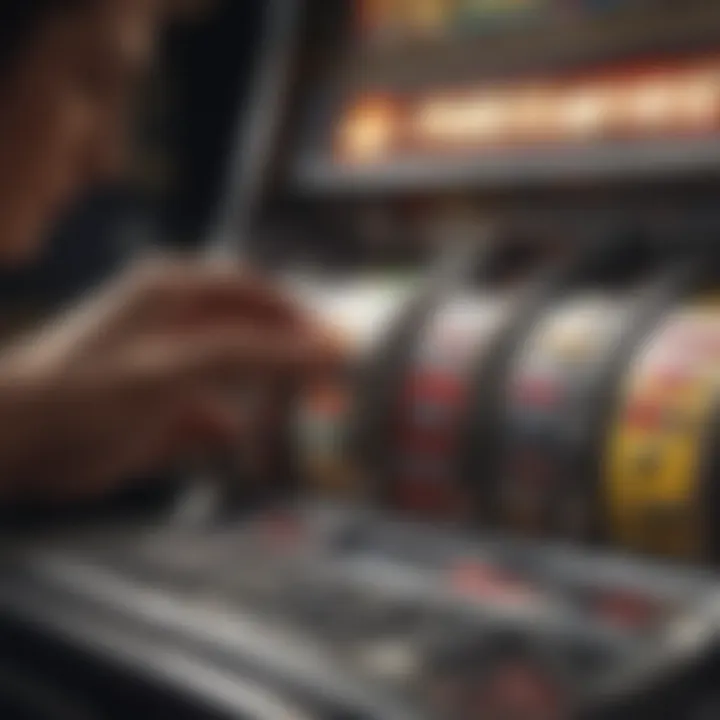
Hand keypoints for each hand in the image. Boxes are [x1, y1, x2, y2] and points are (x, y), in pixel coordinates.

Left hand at [0, 257, 337, 502]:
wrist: (18, 442)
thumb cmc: (95, 390)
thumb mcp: (184, 364)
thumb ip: (260, 355)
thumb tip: (335, 349)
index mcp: (176, 292)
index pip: (258, 293)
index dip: (301, 317)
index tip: (338, 348)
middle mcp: (173, 322)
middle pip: (251, 334)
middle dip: (289, 361)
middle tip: (329, 389)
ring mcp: (165, 367)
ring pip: (233, 377)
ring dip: (261, 397)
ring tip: (297, 419)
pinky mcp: (155, 408)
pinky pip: (205, 416)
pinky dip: (223, 430)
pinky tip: (235, 445)